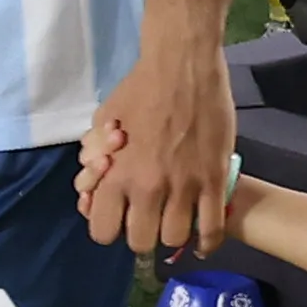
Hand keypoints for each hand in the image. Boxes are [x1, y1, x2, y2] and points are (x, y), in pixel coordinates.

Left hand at [80, 26, 238, 260]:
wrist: (182, 64)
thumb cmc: (139, 89)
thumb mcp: (102, 121)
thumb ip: (94, 157)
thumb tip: (93, 185)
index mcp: (116, 174)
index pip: (103, 231)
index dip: (109, 227)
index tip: (119, 216)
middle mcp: (147, 187)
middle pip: (140, 242)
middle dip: (141, 232)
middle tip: (149, 216)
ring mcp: (184, 185)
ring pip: (175, 239)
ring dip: (173, 232)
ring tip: (175, 217)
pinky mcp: (214, 179)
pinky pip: (212, 228)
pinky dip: (207, 242)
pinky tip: (202, 241)